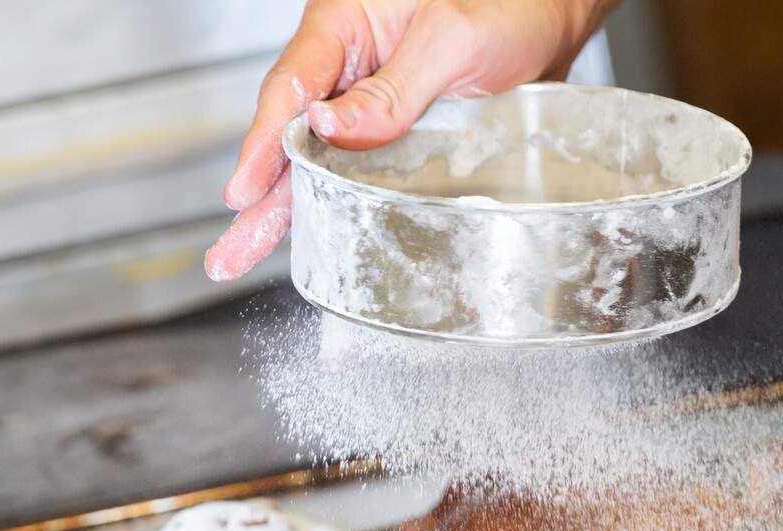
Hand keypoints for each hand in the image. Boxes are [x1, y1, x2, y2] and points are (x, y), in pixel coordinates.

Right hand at [206, 0, 615, 281]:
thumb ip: (393, 88)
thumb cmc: (509, 4)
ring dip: (289, 209)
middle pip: (291, 135)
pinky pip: (359, 169)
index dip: (262, 146)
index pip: (291, 88)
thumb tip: (331, 125)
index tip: (244, 192)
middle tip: (227, 252)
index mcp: (347, 24)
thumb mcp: (451, 40)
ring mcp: (373, 99)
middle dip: (259, 196)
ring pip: (319, 159)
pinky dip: (338, 203)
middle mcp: (351, 62)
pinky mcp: (400, 129)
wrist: (555, 16)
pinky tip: (321, 238)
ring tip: (246, 255)